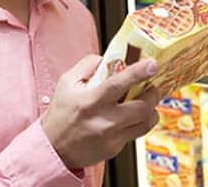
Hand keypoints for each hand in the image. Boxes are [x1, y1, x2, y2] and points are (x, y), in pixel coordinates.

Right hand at [40, 55, 159, 168]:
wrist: (54, 147)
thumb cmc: (60, 113)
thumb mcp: (66, 83)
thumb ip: (87, 66)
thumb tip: (108, 58)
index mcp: (90, 100)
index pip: (118, 84)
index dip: (138, 72)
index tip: (153, 64)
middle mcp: (102, 120)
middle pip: (142, 106)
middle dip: (153, 93)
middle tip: (152, 86)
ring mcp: (111, 136)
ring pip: (145, 122)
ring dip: (151, 109)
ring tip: (147, 102)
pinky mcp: (115, 148)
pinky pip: (136, 133)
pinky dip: (138, 122)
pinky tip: (132, 116)